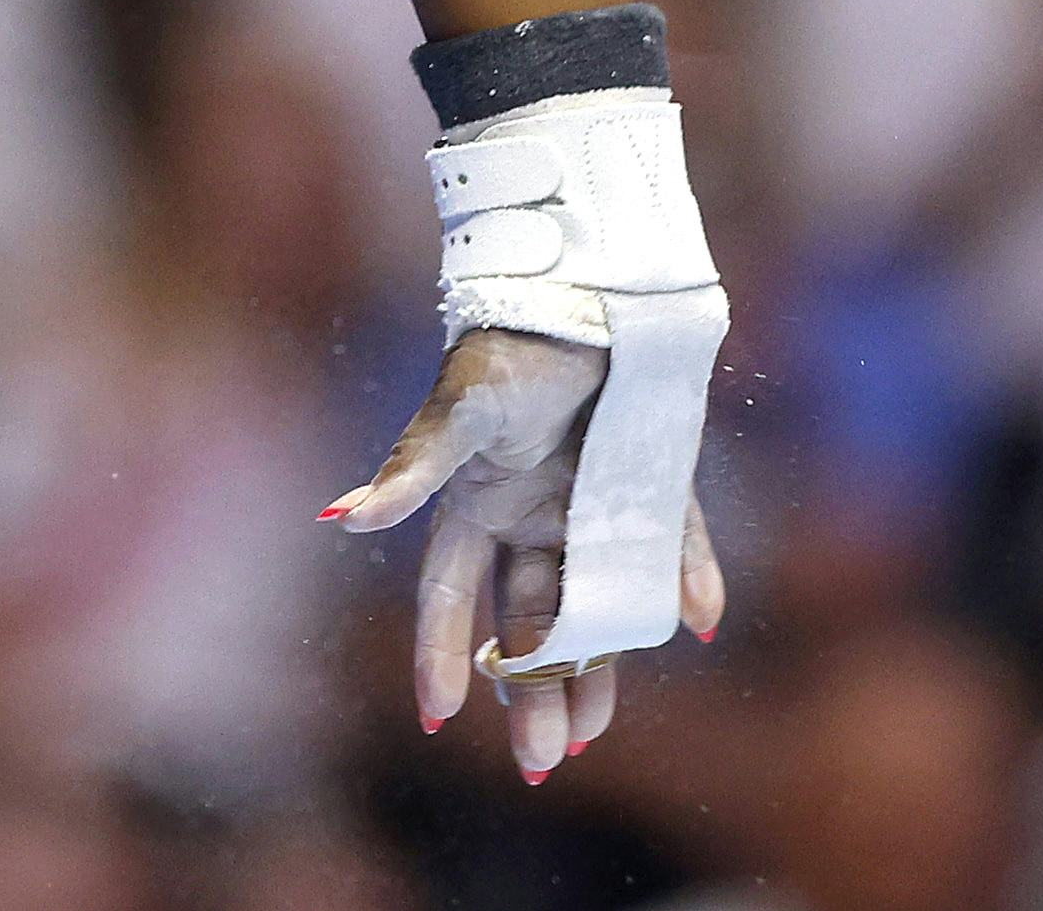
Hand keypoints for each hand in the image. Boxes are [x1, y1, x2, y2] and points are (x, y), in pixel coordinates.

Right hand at [328, 327, 726, 779]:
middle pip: (529, 620)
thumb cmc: (507, 345)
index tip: (438, 717)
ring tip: (593, 731)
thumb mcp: (459, 411)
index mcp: (477, 502)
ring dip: (599, 665)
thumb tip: (342, 519)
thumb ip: (410, 470)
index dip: (442, 653)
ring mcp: (596, 504)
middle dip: (531, 690)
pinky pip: (675, 541)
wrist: (585, 284)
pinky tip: (701, 621)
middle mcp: (533, 514)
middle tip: (543, 759)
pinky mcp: (655, 481)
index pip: (452, 595)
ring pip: (597, 603)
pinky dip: (690, 580)